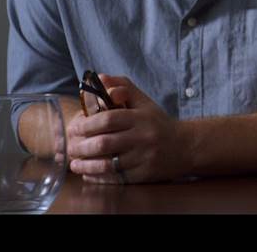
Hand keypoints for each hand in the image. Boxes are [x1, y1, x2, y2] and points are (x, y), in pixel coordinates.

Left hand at [66, 74, 193, 183]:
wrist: (186, 146)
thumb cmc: (158, 122)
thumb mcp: (143, 101)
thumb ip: (122, 86)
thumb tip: (99, 77)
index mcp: (141, 117)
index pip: (108, 119)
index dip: (86, 125)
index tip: (74, 129)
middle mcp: (144, 137)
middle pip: (104, 143)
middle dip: (82, 147)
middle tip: (71, 148)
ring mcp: (144, 157)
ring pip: (108, 164)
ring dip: (86, 165)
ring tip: (75, 163)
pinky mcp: (144, 175)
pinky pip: (116, 178)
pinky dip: (98, 177)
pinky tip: (88, 174)